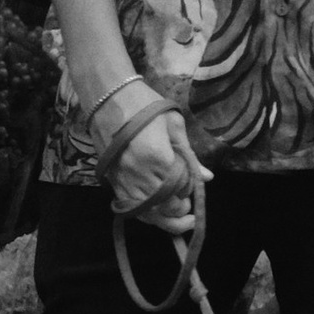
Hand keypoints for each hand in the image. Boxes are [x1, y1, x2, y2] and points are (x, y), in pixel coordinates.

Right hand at [95, 94, 208, 236]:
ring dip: (163, 219)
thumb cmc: (144, 105)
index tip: (194, 188)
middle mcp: (139, 175)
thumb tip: (207, 178)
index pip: (179, 191)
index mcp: (158, 159)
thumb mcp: (173, 125)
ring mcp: (122, 181)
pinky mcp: (111, 182)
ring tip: (175, 214)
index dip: (189, 193)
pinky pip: (130, 208)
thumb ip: (190, 157)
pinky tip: (156, 210)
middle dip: (179, 212)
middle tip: (188, 206)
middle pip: (163, 209)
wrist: (107, 95)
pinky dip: (145, 214)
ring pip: (146, 215)